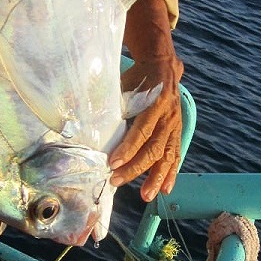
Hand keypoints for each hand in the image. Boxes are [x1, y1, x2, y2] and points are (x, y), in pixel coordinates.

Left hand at [109, 0, 183, 200]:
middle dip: (135, 168)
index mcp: (154, 102)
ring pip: (167, 155)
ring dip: (156, 178)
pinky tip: (165, 190)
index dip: (127, 148)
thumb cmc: (137, 75)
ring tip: (145, 196)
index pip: (140, 130)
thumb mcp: (123, 82)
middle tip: (116, 181)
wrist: (163, 64)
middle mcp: (168, 115)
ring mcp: (175, 125)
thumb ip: (110, 100)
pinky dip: (171, 173)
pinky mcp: (177, 131)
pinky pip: (175, 155)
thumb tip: (84, 117)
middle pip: (153, 148)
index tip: (112, 163)